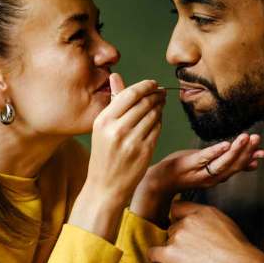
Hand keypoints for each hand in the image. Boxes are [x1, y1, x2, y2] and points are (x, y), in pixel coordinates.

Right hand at [70, 73, 164, 240]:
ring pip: (154, 115)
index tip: (153, 84)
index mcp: (104, 120)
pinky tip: (158, 119)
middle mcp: (117, 129)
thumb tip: (116, 76)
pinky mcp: (144, 151)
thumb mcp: (102, 127)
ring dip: (160, 107)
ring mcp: (132, 141)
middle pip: (144, 103)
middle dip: (156, 95)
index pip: (130, 94)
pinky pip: (157, 129)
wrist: (105, 186)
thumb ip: (113, 101)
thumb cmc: (104, 154)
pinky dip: (160, 122)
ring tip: (161, 103)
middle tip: (161, 92)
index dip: (145, 86)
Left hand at [130, 133, 263, 224]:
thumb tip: (254, 162)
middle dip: (246, 152)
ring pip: (222, 162)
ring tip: (245, 138)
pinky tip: (226, 144)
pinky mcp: (189, 163)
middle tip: (256, 139)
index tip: (263, 153)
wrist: (162, 180)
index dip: (250, 160)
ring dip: (236, 150)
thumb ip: (231, 165)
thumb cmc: (186, 172)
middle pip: (232, 165)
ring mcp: (200, 171)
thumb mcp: (211, 169)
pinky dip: (216, 152)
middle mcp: (211, 178)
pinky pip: (204, 158)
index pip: (237, 168)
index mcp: (217, 177)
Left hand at [148, 201, 263, 262]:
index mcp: (204, 211)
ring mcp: (178, 236)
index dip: (178, 221)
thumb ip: (209, 223)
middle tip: (190, 255)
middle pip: (172, 228)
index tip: (182, 232)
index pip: (178, 208)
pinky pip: (153, 254)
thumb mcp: (227, 227)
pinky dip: (157, 261)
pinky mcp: (171, 254)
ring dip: (172, 253)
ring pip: (166, 243)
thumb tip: (201, 232)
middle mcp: (188, 220)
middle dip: (178, 241)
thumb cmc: (241, 256)